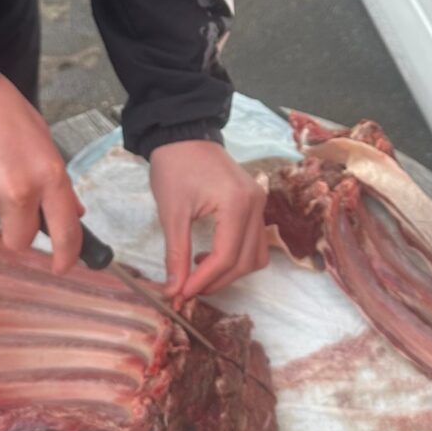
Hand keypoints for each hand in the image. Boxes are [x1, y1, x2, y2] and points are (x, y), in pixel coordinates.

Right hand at [0, 73, 83, 265]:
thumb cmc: (5, 112)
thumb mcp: (43, 140)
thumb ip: (57, 181)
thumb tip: (73, 212)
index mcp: (48, 176)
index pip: (65, 230)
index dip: (66, 254)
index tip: (62, 265)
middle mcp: (18, 194)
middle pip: (20, 240)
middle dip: (18, 230)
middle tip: (12, 204)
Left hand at [150, 141, 267, 299]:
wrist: (183, 136)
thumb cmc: (175, 168)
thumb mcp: (172, 212)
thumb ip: (176, 254)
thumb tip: (174, 291)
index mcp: (237, 204)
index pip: (227, 256)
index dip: (204, 281)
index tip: (181, 295)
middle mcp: (256, 205)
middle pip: (246, 261)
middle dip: (217, 281)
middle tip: (187, 290)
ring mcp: (259, 203)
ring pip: (256, 256)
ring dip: (230, 272)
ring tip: (199, 274)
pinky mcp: (255, 203)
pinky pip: (254, 241)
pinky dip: (236, 256)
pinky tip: (209, 255)